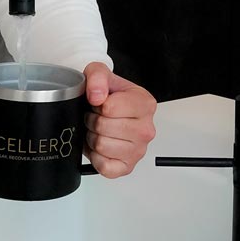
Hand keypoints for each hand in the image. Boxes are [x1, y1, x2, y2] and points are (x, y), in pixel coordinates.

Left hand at [82, 62, 156, 177]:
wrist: (107, 110)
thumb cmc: (108, 95)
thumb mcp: (100, 73)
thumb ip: (97, 76)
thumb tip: (97, 96)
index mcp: (145, 104)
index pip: (110, 108)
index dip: (97, 104)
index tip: (101, 103)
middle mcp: (146, 129)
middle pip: (103, 127)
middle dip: (93, 120)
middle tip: (97, 117)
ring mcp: (139, 150)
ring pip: (101, 146)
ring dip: (93, 137)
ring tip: (100, 130)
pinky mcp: (127, 167)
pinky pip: (104, 166)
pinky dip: (96, 157)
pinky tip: (102, 146)